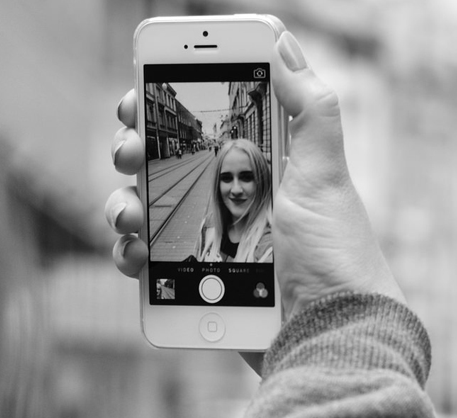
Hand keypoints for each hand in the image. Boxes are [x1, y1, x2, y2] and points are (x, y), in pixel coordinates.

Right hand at [106, 31, 404, 322]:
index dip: (163, 111)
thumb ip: (308, 107)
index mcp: (251, 168)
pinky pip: (140, 263)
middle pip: (157, 166)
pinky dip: (127, 254)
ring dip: (122, 205)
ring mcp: (200, 245)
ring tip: (132, 216)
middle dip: (133, 151)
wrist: (328, 336)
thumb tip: (281, 42)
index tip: (141, 99)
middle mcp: (220, 203)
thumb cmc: (334, 255)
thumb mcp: (324, 173)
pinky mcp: (188, 286)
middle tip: (131, 153)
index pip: (196, 127)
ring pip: (139, 212)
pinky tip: (135, 256)